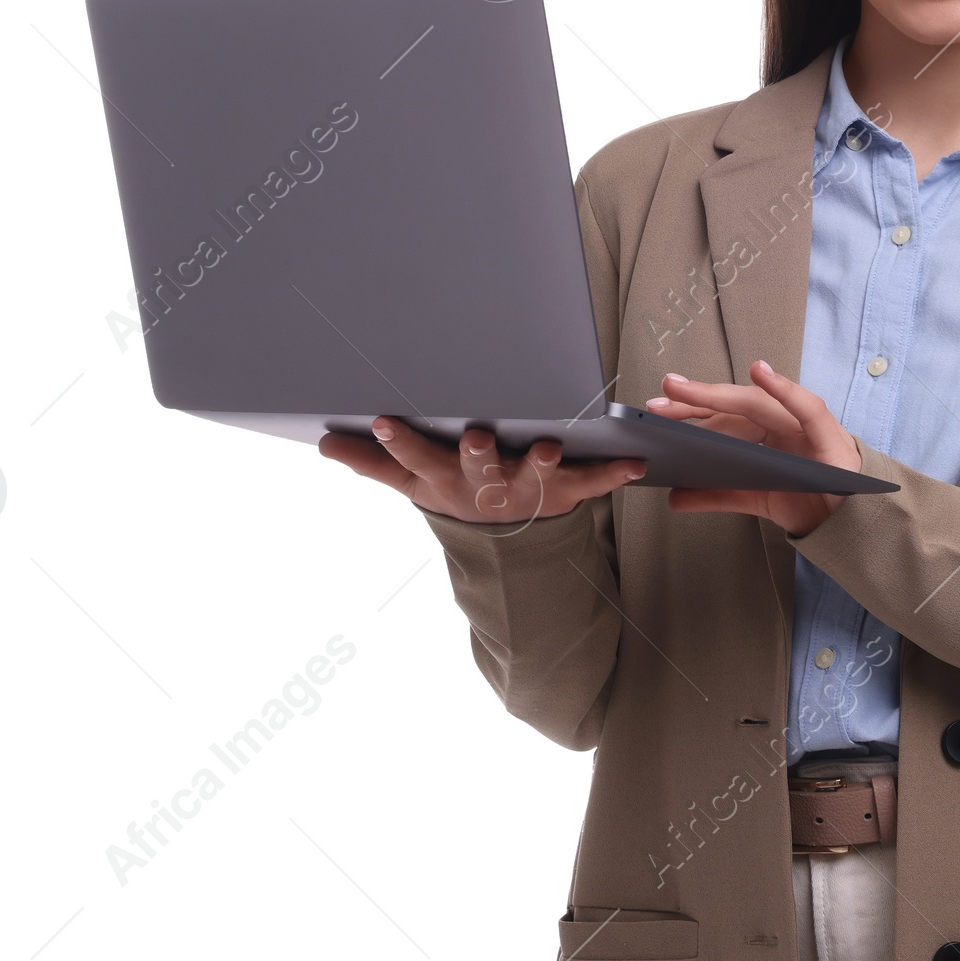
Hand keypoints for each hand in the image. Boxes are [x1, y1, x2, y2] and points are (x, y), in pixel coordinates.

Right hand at [318, 417, 647, 528]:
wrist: (507, 540)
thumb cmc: (456, 489)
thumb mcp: (412, 482)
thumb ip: (372, 463)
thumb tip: (323, 445)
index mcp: (446, 479)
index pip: (416, 461)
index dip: (400, 444)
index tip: (386, 420)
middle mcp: (486, 486)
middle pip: (478, 468)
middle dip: (478, 454)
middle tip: (475, 435)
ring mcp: (527, 489)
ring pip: (534, 476)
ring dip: (544, 463)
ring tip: (553, 447)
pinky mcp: (566, 491)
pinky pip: (592, 483)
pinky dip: (614, 474)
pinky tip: (635, 464)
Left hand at [649, 359, 856, 536]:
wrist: (851, 523)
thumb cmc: (808, 498)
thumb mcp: (755, 497)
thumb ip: (718, 495)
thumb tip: (673, 498)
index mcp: (764, 433)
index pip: (723, 416)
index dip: (691, 411)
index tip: (656, 410)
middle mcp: (782, 421)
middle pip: (734, 405)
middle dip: (698, 398)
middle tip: (664, 391)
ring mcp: (803, 424)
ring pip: (759, 403)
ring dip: (723, 394)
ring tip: (690, 389)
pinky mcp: (828, 434)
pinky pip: (806, 407)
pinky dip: (784, 389)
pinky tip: (761, 372)